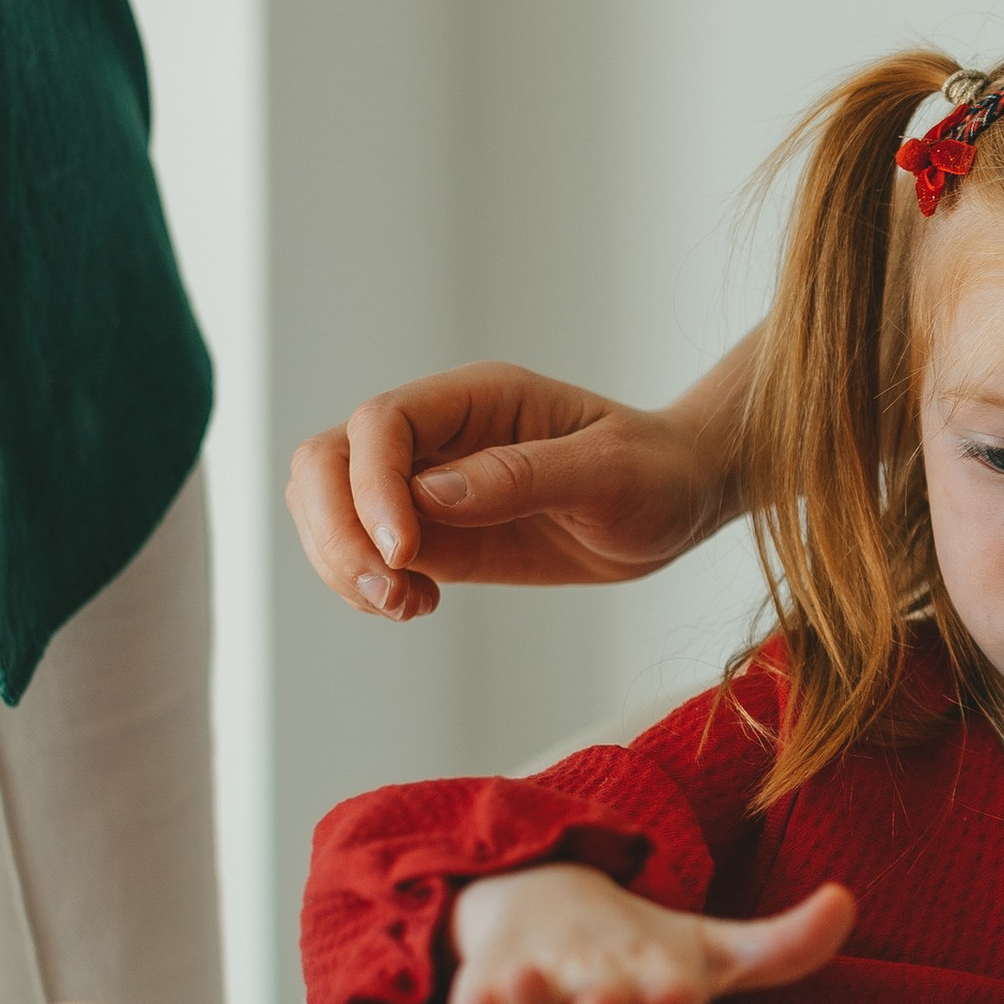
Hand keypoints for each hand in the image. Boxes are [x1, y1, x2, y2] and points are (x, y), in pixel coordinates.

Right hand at [286, 363, 726, 620]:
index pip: (381, 423)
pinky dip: (364, 586)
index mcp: (477, 398)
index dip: (371, 486)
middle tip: (391, 594)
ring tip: (409, 605)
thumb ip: (523, 478)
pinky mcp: (432, 533)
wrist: (677, 503)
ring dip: (342, 564)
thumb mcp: (609, 474)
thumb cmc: (657, 474)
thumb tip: (432, 494)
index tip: (403, 552)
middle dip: (335, 531)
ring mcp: (425, 483)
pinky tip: (417, 605)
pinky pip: (361, 552)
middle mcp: (438, 433)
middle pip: (327, 460)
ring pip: (326, 507)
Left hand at [447, 867, 852, 1003]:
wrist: (552, 935)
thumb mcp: (712, 947)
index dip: (669, 999)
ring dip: (533, 1003)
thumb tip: (847, 903)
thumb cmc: (642, 955)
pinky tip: (495, 979)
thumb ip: (781, 944)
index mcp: (656, 999)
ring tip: (528, 981)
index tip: (675, 991)